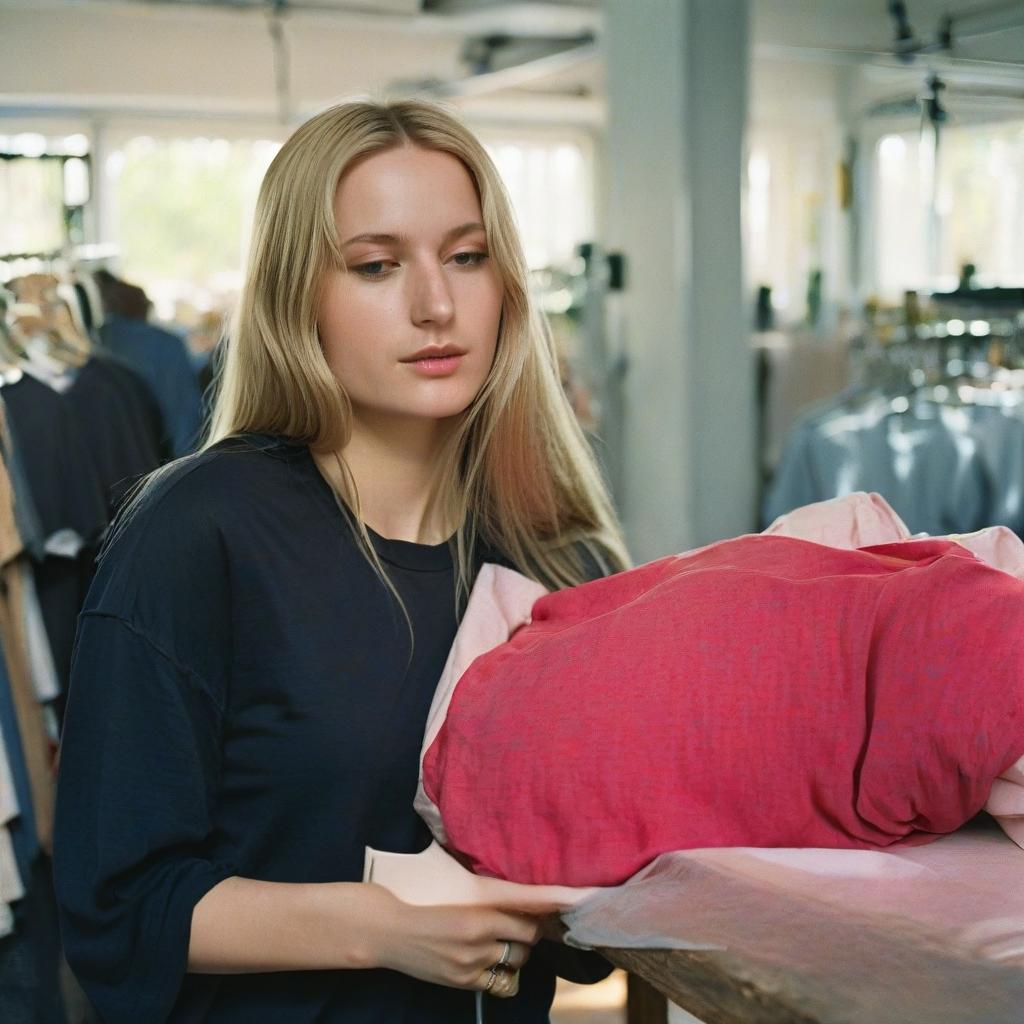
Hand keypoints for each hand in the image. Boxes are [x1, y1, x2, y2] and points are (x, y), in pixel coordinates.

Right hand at [363, 883, 552, 996]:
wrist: (394, 932)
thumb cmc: (426, 908)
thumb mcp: (461, 900)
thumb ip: (490, 905)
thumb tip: (523, 904)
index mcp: (479, 916)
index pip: (526, 923)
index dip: (536, 919)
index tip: (538, 914)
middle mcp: (479, 943)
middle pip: (525, 945)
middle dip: (527, 937)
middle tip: (522, 929)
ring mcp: (471, 966)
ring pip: (515, 964)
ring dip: (516, 955)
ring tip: (508, 945)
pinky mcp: (463, 982)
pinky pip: (498, 984)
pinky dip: (502, 974)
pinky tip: (494, 964)